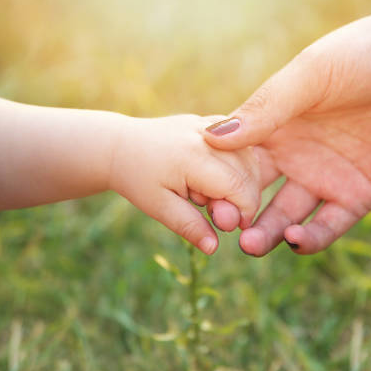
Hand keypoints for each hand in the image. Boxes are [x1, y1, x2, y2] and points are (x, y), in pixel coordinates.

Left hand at [109, 114, 260, 254]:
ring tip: (213, 193)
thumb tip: (213, 248)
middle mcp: (207, 135)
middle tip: (217, 212)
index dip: (244, 211)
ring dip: (245, 180)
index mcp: (193, 157)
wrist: (120, 146)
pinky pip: (240, 144)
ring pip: (249, 155)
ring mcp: (210, 124)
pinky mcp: (212, 121)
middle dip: (245, 198)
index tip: (234, 226)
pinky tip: (222, 177)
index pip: (239, 187)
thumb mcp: (159, 207)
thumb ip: (189, 226)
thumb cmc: (137, 179)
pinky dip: (241, 163)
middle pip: (249, 171)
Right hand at [204, 9, 370, 255]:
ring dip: (267, 234)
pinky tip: (297, 239)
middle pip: (254, 192)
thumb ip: (266, 108)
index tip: (198, 194)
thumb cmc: (369, 54)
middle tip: (224, 227)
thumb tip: (211, 139)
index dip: (215, 177)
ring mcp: (325, 177)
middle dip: (235, 213)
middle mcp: (295, 153)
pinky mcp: (357, 196)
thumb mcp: (312, 74)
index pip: (234, 158)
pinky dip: (311, 238)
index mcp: (276, 122)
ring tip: (251, 244)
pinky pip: (328, 225)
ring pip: (286, 216)